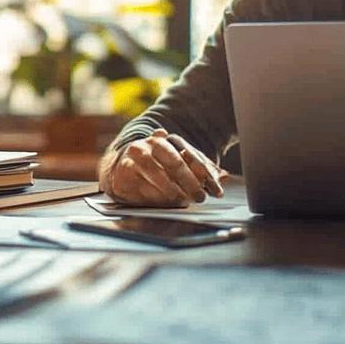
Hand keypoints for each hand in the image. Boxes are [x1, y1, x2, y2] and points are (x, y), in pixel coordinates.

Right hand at [100, 129, 227, 206]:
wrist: (120, 168)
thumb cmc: (154, 167)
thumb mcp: (177, 164)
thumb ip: (199, 170)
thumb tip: (224, 177)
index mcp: (165, 140)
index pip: (189, 155)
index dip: (205, 173)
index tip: (216, 189)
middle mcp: (149, 146)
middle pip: (175, 163)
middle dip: (191, 183)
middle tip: (200, 197)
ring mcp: (134, 159)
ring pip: (159, 176)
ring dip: (174, 192)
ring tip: (184, 201)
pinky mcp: (123, 174)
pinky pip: (143, 188)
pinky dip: (156, 198)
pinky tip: (165, 203)